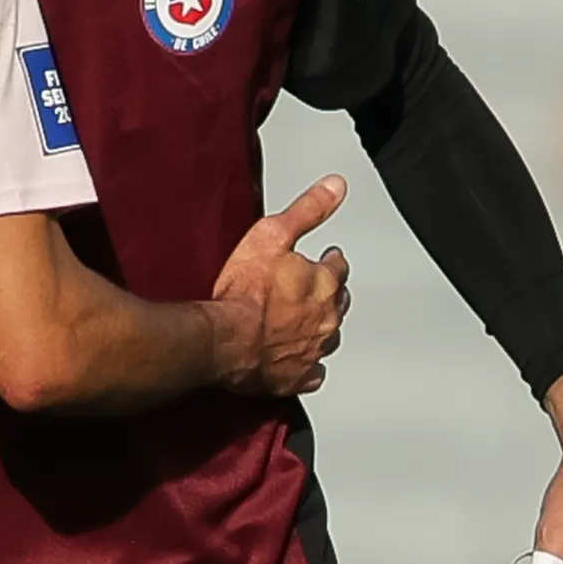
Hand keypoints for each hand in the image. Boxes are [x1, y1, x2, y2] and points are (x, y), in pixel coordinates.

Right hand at [208, 173, 348, 394]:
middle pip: (339, 303)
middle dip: (329, 294)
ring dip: (321, 328)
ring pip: (329, 337)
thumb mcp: (272, 234)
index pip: (338, 268)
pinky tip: (300, 362)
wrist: (223, 340)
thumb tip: (335, 187)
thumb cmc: (242, 293)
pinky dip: (309, 367)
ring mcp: (314, 350)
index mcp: (324, 284)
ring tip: (307, 322)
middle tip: (315, 289)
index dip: (329, 261)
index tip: (326, 259)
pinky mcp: (297, 377)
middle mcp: (326, 319)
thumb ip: (307, 209)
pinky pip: (313, 374)